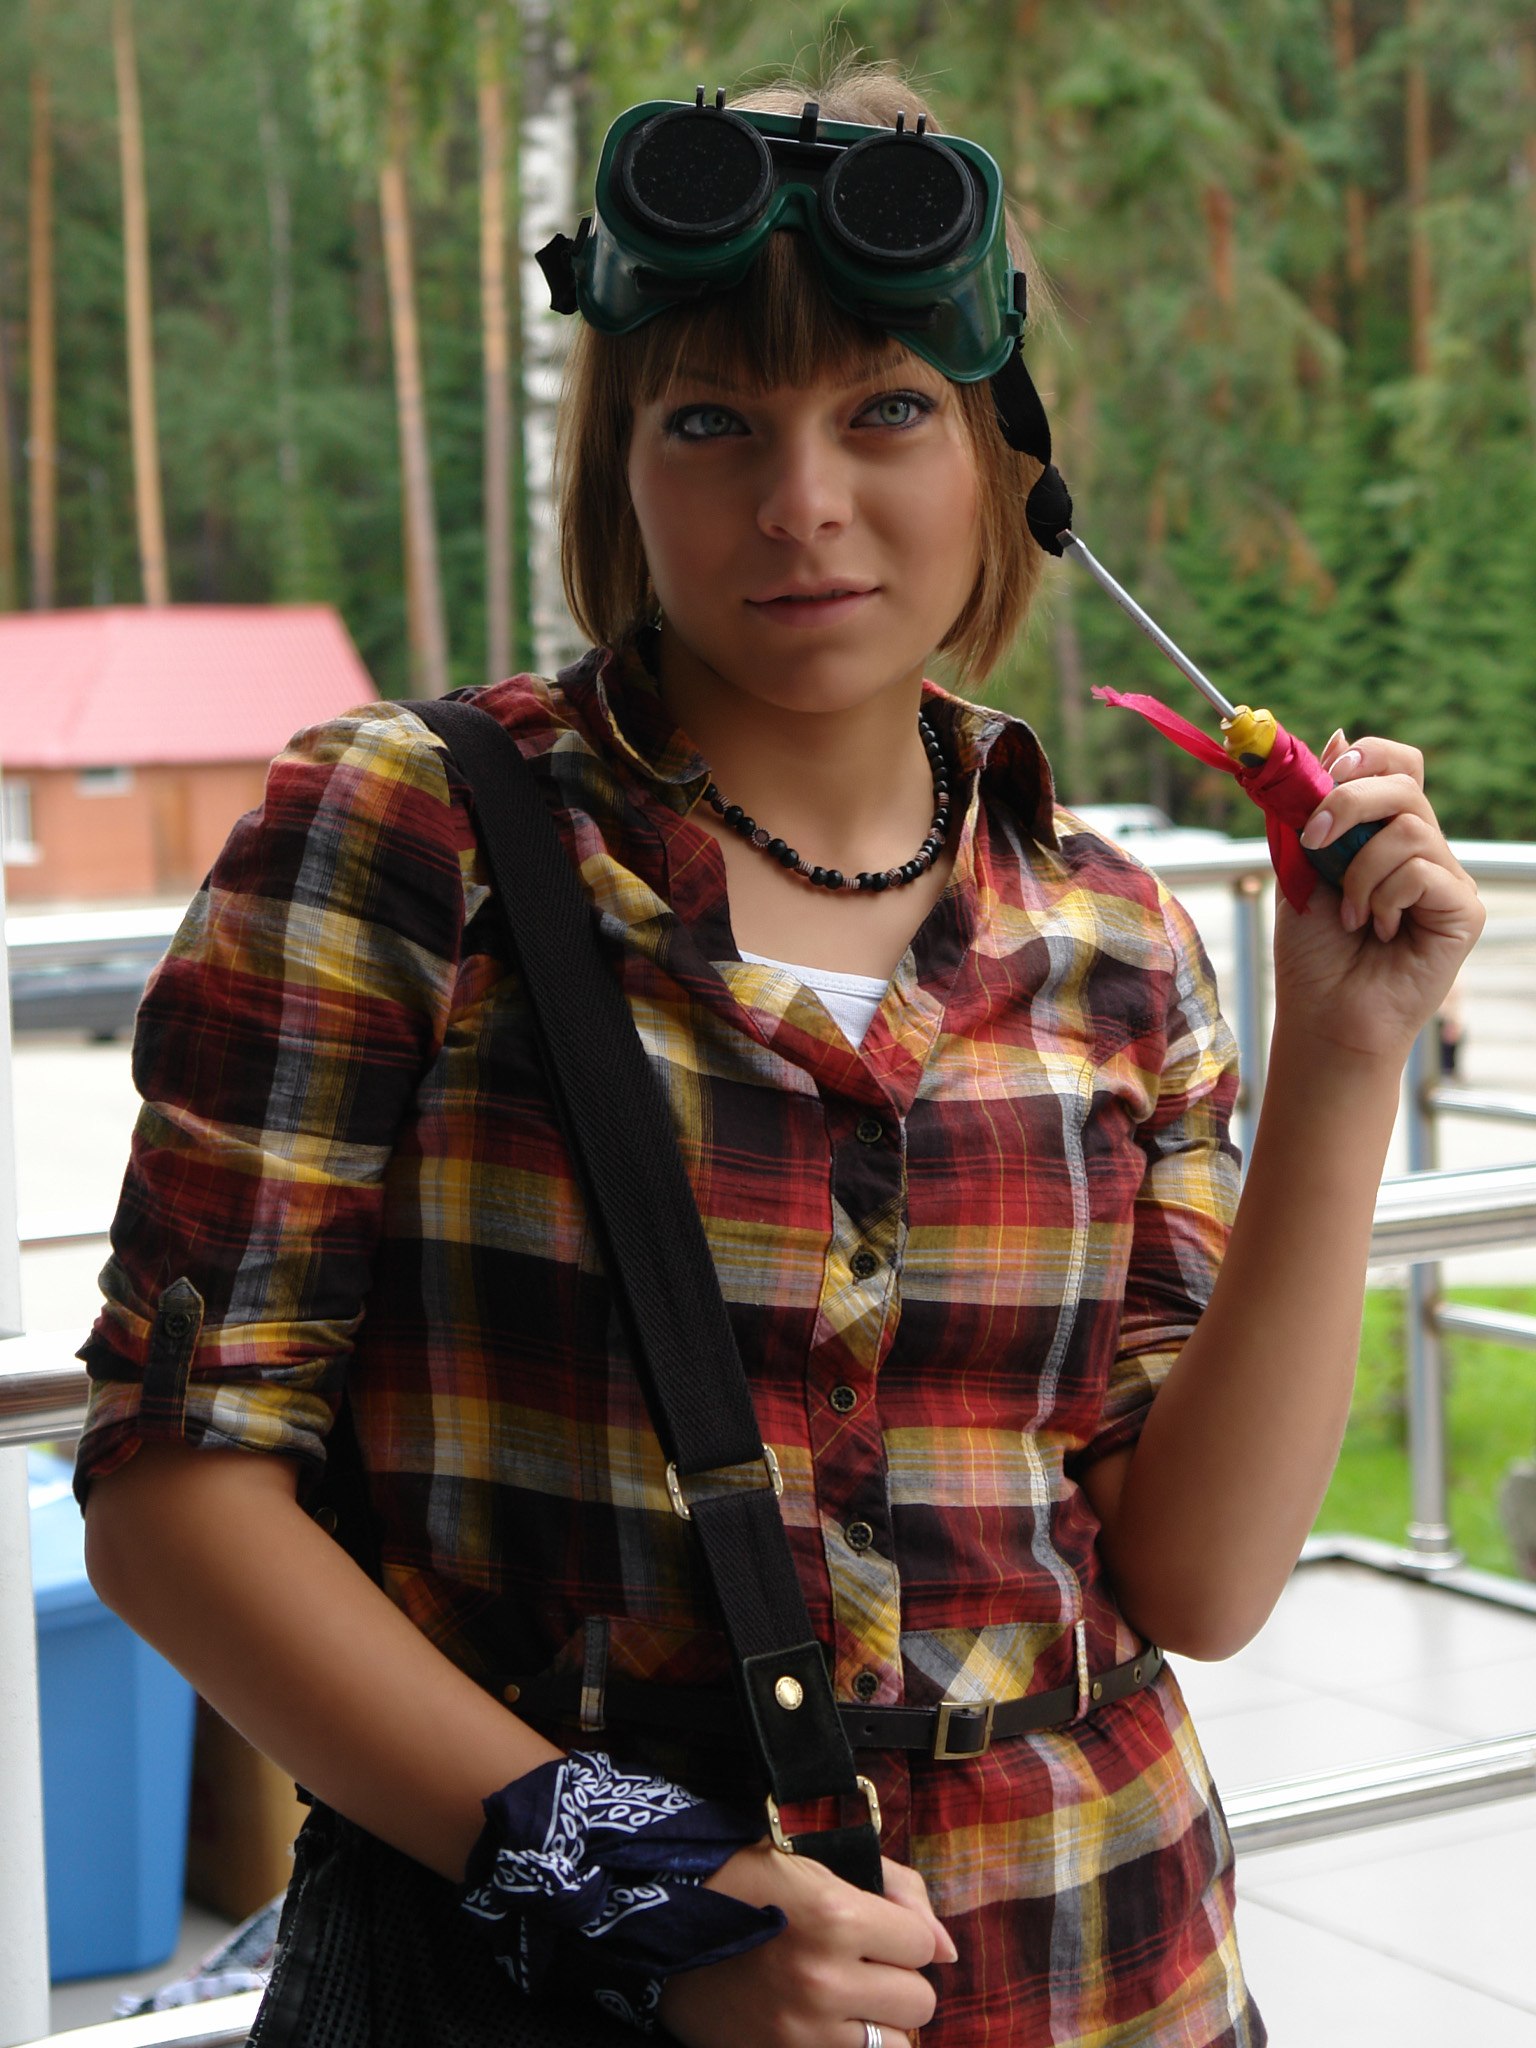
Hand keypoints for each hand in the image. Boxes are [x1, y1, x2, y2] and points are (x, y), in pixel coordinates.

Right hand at [656, 1841, 955, 2047]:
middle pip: (918, 2000)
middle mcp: (825, 1979)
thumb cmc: (748, 1881)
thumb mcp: (821, 1860)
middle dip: (895, 1978)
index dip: (900, 1933)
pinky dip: (848, 2046)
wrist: (663, 1922)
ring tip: (842, 1999)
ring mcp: (803, 2032)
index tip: (870, 1926)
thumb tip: (950, 1951)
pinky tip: (826, 2025)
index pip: (922, 1943)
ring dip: (876, 2022)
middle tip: (857, 1963)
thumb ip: (899, 1891)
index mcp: (837, 1916)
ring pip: (894, 2046)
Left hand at [1273, 731, 1483, 1062]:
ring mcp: (1447, 879)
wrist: (1323, 1016)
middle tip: (1314, 840)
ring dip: (1359, 871)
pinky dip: (1385, 897)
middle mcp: (1423, 850)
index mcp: (1384, 834)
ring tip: (1349, 915)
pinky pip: (1422, 870)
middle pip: (1403, 782)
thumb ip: (1313, 809)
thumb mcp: (1300, 868)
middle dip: (1347, 801)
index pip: (1397, 764)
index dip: (1365, 756)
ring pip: (1408, 827)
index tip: (1323, 777)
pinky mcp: (1463, 911)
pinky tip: (1379, 930)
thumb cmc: (1312, 952)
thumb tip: (1335, 734)